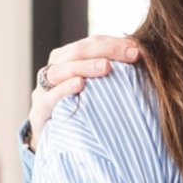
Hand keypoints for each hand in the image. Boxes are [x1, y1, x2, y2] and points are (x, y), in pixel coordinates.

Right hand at [27, 35, 141, 150]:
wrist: (55, 140)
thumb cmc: (81, 111)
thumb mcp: (97, 90)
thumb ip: (113, 73)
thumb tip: (143, 57)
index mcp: (68, 58)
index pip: (91, 43)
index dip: (115, 43)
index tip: (139, 49)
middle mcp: (54, 68)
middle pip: (77, 51)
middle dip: (107, 50)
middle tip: (132, 54)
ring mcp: (44, 89)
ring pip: (61, 70)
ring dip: (86, 66)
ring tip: (107, 67)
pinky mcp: (39, 110)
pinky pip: (50, 96)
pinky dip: (64, 88)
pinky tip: (80, 85)